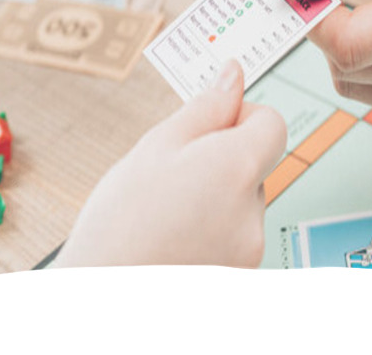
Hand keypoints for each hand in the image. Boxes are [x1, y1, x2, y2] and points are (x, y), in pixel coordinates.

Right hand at [52, 61, 285, 267]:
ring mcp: (249, 249)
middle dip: (222, 157)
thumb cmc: (120, 222)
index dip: (242, 116)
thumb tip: (233, 75)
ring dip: (216, 195)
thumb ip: (205, 107)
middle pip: (255, 163)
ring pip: (243, 200)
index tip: (209, 127)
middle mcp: (253, 211)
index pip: (273, 124)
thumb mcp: (156, 146)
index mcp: (236, 168)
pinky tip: (175, 236)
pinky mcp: (240, 274)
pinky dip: (213, 228)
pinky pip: (235, 234)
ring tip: (167, 211)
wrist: (99, 298)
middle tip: (172, 172)